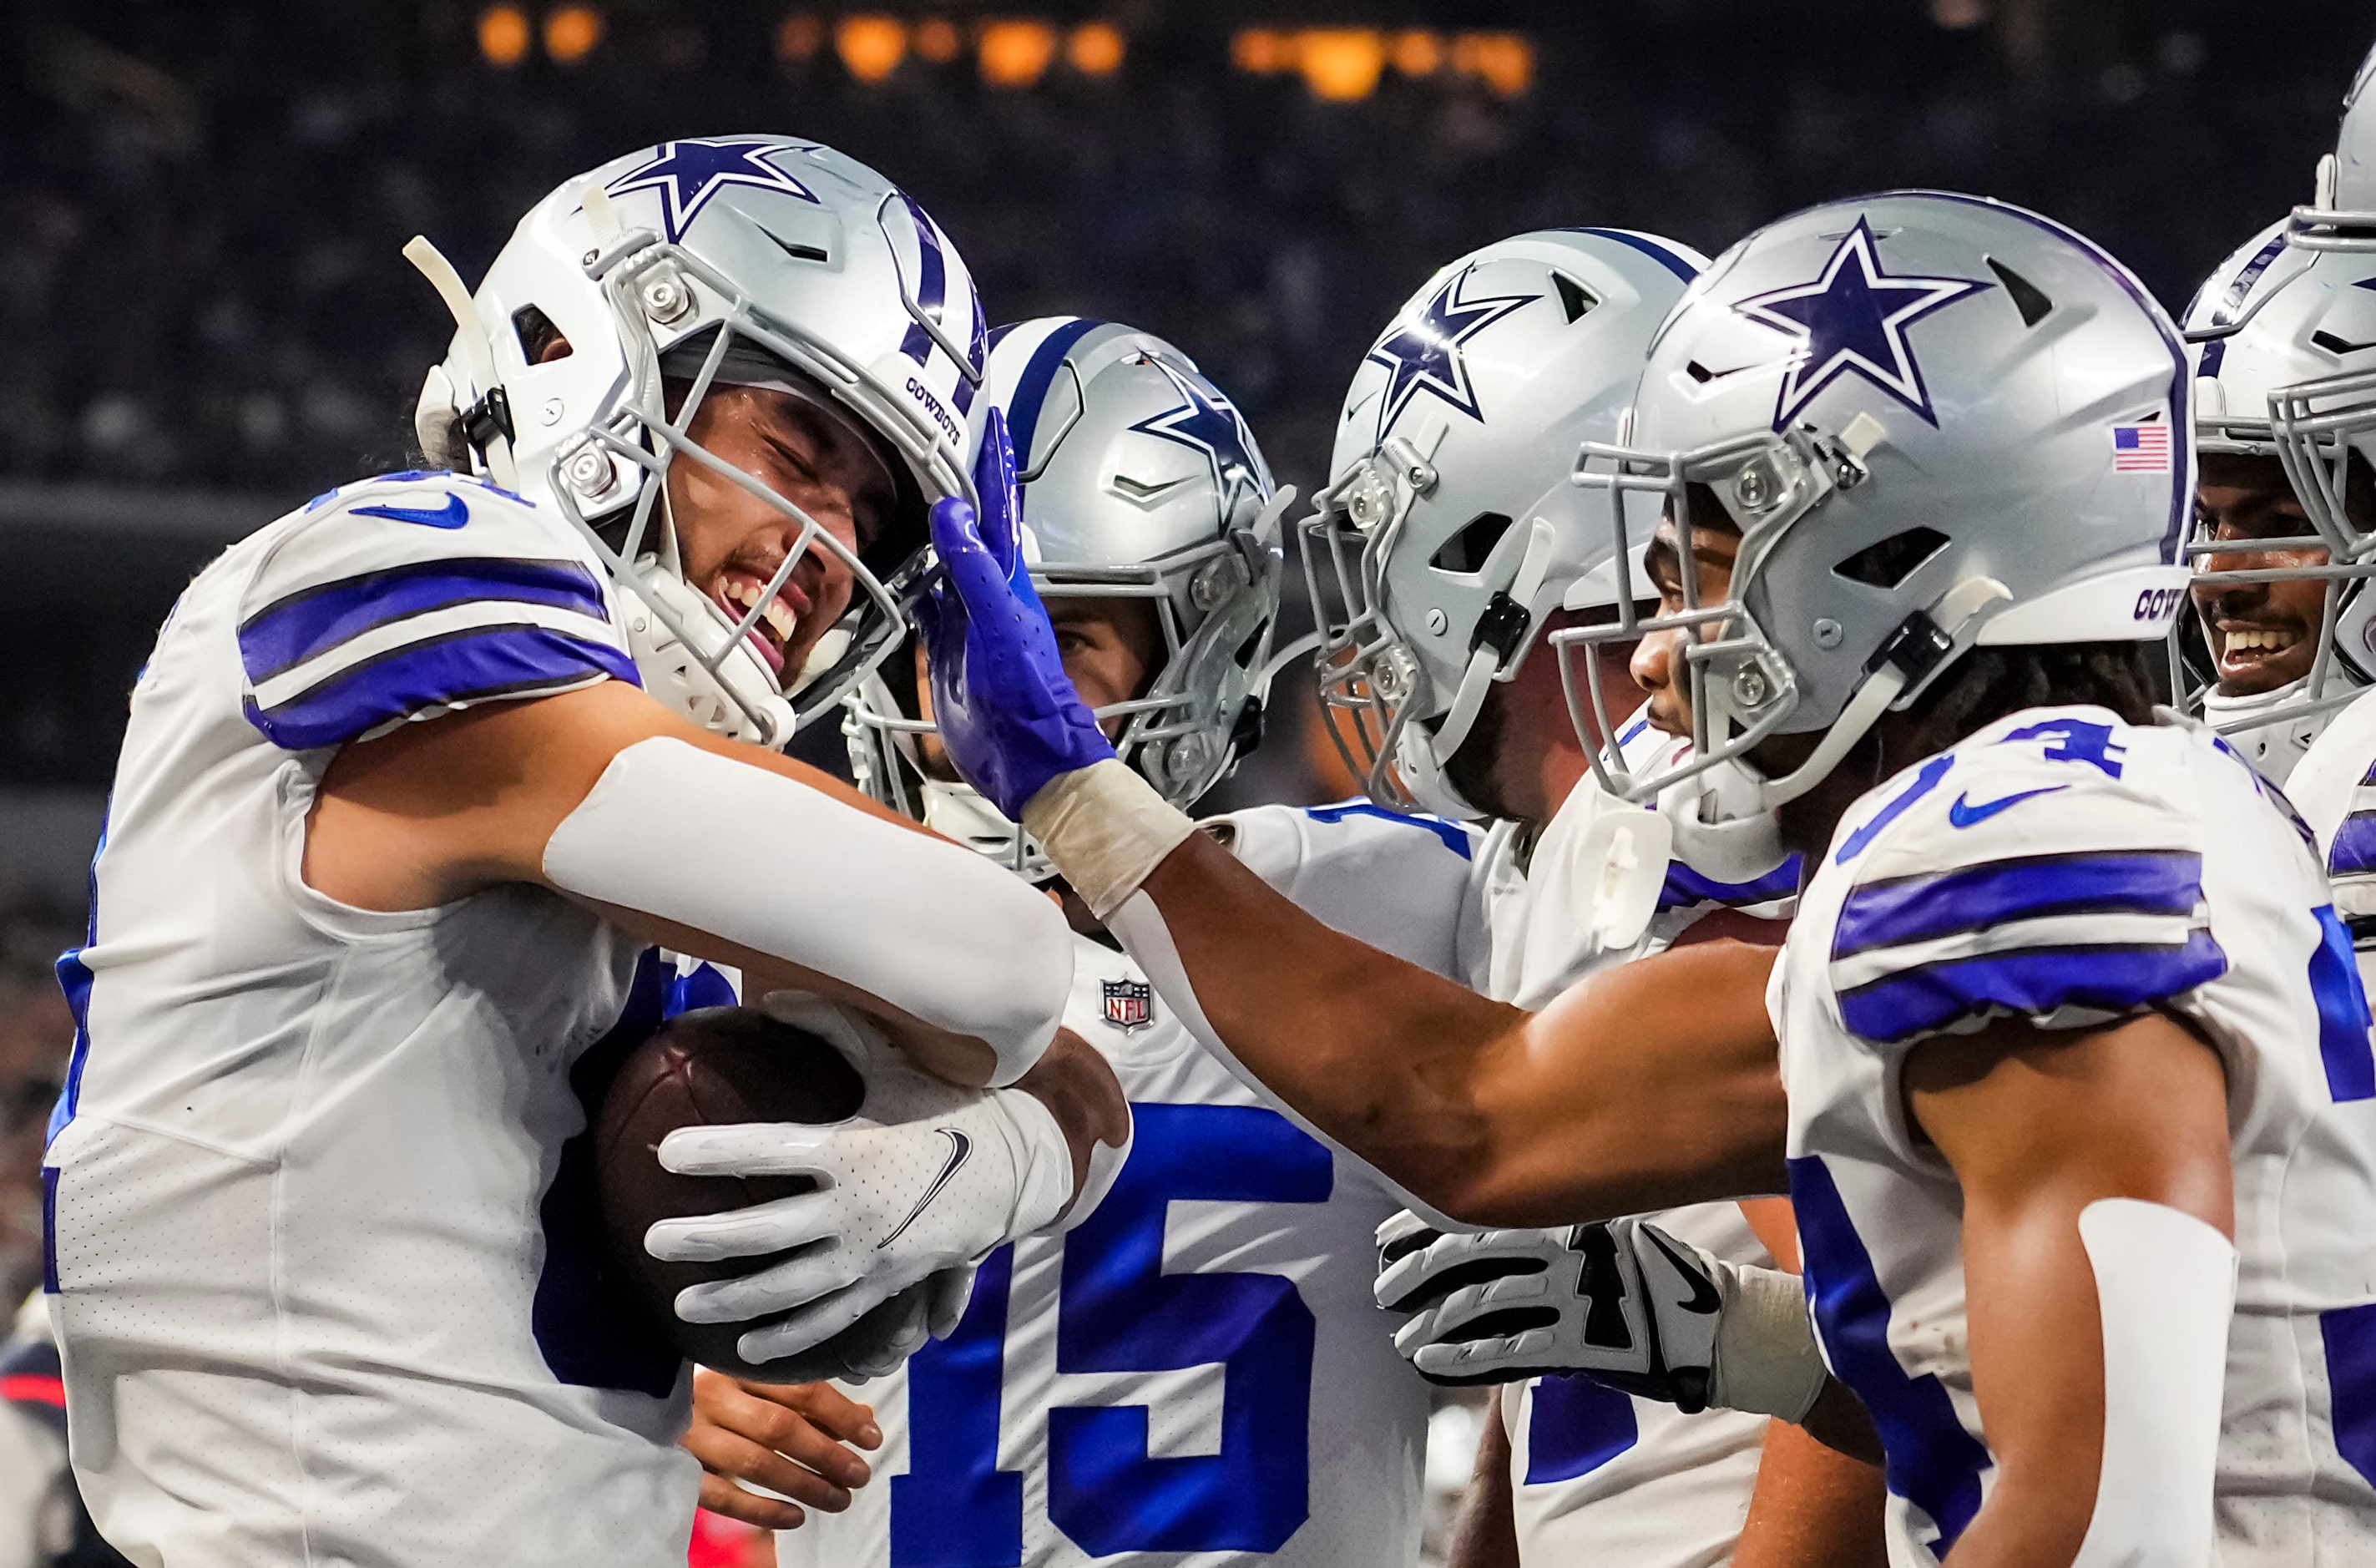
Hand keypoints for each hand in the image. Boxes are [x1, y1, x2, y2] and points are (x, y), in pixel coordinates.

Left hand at [644, 998, 1073, 1367]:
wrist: (1018, 1168)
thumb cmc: (950, 1107)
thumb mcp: (896, 1062)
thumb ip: (834, 1028)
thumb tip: (771, 996)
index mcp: (853, 1150)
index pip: (767, 1151)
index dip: (714, 1153)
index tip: (665, 1153)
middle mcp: (856, 1210)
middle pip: (764, 1232)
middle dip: (703, 1239)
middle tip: (654, 1240)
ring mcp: (871, 1254)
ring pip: (789, 1288)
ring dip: (734, 1299)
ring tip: (685, 1304)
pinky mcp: (887, 1282)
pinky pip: (832, 1318)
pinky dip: (791, 1337)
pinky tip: (750, 1346)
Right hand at [682, 1369, 882, 1530]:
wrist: (635, 1404)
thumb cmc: (714, 1393)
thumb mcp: (756, 1385)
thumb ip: (805, 1400)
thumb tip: (862, 1418)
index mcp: (738, 1365)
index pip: (800, 1388)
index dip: (842, 1415)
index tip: (871, 1438)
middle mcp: (711, 1394)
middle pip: (780, 1427)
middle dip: (828, 1455)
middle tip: (859, 1475)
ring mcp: (690, 1433)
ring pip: (756, 1463)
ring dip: (805, 1485)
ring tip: (839, 1499)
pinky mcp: (674, 1468)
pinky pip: (722, 1496)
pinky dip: (761, 1510)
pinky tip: (794, 1517)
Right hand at [915, 407, 1113, 818]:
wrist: (1028, 759)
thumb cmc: (1029, 695)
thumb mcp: (1000, 623)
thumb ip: (975, 568)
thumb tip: (953, 510)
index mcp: (1008, 579)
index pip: (1000, 508)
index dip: (995, 464)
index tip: (992, 419)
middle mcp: (988, 594)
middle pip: (971, 528)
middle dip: (962, 486)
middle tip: (943, 444)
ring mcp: (966, 623)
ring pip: (946, 565)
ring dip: (935, 534)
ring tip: (918, 495)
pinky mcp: (948, 654)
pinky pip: (928, 610)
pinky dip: (915, 588)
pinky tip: (903, 575)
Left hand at [1375, 1210, 1727, 1407]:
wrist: (1721, 1324)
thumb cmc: (1654, 1277)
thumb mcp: (1603, 1231)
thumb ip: (1546, 1229)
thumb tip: (1473, 1233)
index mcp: (1566, 1210)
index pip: (1477, 1209)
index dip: (1422, 1224)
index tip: (1384, 1239)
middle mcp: (1567, 1244)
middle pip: (1468, 1253)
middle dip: (1416, 1272)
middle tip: (1383, 1291)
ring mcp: (1577, 1293)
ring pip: (1481, 1303)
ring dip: (1431, 1321)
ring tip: (1401, 1338)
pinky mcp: (1586, 1342)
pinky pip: (1509, 1349)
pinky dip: (1462, 1357)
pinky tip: (1432, 1361)